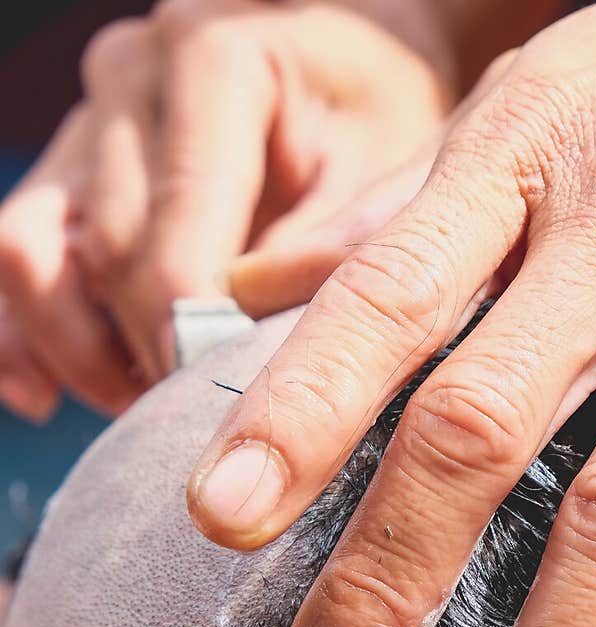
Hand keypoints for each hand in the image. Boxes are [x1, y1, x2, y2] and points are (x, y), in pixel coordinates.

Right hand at [0, 0, 452, 417]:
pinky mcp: (65, 179)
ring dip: (80, 354)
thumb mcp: (385, 174)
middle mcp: (129, 81)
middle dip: (148, 355)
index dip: (188, 333)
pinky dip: (21, 340)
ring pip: (31, 257)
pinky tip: (49, 399)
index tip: (219, 410)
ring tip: (151, 406)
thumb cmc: (375, 124)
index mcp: (211, 59)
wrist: (348, 78)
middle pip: (103, 253)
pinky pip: (16, 263)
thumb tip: (264, 352)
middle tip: (208, 426)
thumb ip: (328, 254)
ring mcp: (86, 128)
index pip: (176, 224)